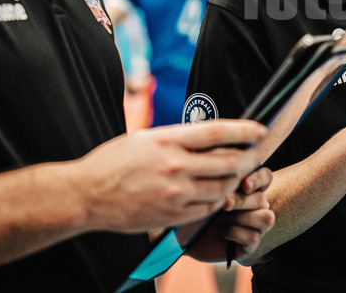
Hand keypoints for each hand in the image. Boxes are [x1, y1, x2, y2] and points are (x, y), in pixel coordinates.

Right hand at [71, 120, 266, 232]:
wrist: (85, 195)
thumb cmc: (112, 162)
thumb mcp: (144, 138)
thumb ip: (176, 138)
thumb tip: (207, 136)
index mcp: (168, 141)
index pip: (217, 132)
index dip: (244, 130)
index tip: (259, 129)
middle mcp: (175, 166)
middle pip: (228, 162)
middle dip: (248, 159)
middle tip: (256, 156)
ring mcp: (175, 194)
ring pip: (222, 188)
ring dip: (235, 182)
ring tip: (238, 176)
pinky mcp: (171, 215)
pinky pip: (207, 209)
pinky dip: (217, 201)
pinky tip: (218, 195)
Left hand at [186, 167, 274, 262]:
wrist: (184, 234)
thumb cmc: (194, 205)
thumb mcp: (206, 186)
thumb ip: (222, 175)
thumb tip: (236, 167)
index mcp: (249, 187)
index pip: (265, 177)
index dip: (258, 179)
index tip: (245, 185)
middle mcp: (255, 205)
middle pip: (263, 199)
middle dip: (243, 201)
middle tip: (225, 204)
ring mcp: (254, 225)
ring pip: (266, 218)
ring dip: (244, 217)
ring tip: (225, 218)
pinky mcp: (250, 244)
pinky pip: (254, 237)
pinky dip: (237, 233)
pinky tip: (223, 232)